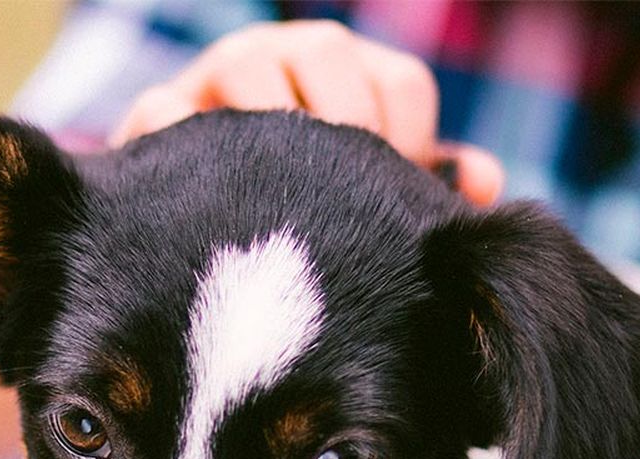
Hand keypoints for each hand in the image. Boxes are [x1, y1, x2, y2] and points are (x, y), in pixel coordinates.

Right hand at [111, 20, 504, 206]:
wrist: (189, 225)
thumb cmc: (295, 207)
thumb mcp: (363, 196)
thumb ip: (423, 187)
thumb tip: (485, 184)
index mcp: (347, 71)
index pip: (401, 83)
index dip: (409, 147)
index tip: (392, 207)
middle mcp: (283, 54)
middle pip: (328, 53)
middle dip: (344, 133)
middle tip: (341, 209)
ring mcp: (215, 75)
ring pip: (247, 66)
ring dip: (269, 133)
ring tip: (279, 205)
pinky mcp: (154, 111)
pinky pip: (164, 110)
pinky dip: (186, 143)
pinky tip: (212, 206)